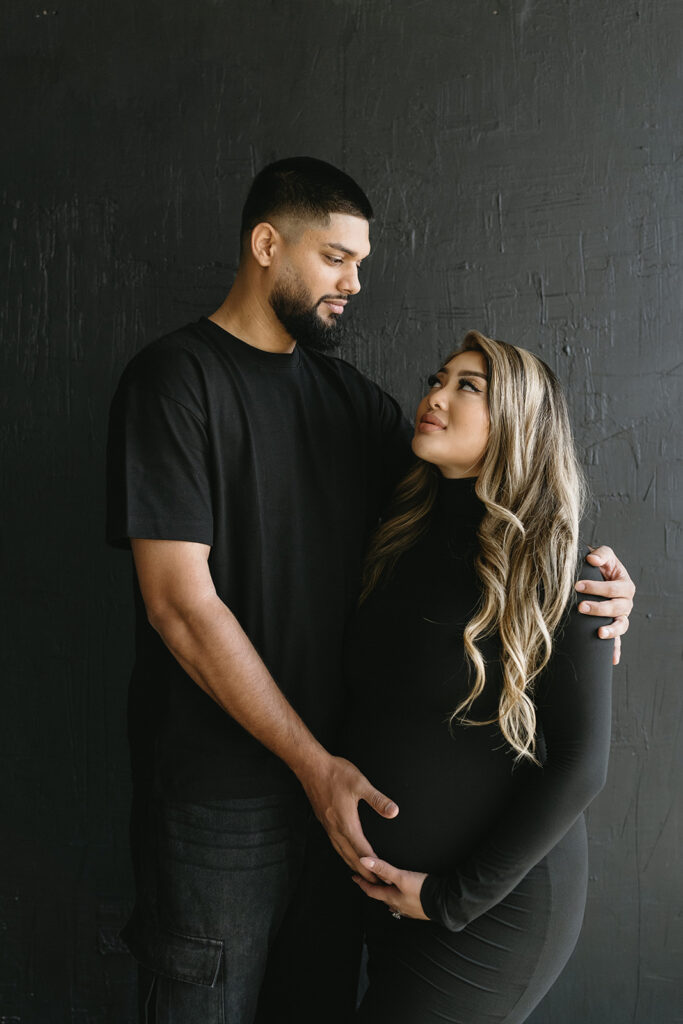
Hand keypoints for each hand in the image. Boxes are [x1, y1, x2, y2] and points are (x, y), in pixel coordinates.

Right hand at [298, 755, 398, 881]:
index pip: (362, 851)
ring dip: (353, 865)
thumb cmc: (336, 774)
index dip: (373, 866)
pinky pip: (335, 844)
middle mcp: (336, 829)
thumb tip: (394, 812)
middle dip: (364, 872)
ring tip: (362, 875)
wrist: (311, 767)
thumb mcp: (361, 784)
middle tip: (375, 885)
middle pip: (351, 857)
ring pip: (341, 852)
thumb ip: (378, 800)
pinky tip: (346, 853)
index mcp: (347, 823)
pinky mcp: (325, 821)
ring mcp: (329, 826)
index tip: (382, 878)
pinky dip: (343, 854)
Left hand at [352, 856, 428, 920]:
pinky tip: (402, 899)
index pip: (371, 890)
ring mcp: (407, 909)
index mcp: (391, 897)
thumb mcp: (401, 876)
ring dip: (386, 895)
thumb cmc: (422, 890)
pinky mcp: (417, 910)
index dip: (362, 883)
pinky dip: (398, 900)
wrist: (444, 903)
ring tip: (383, 890)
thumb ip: (383, 868)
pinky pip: (403, 906)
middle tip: (367, 881)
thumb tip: (364, 861)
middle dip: (373, 889)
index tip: (354, 877)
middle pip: (381, 897)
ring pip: (392, 902)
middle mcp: (397, 905)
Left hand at [575, 545, 634, 665]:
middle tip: (581, 607)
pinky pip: (617, 642)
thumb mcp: (602, 556)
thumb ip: (601, 554)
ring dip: (611, 631)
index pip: (614, 588)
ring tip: (599, 633)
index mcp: (625, 585)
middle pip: (617, 608)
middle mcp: (625, 603)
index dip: (597, 587)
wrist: (593, 578)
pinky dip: (615, 651)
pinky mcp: (613, 629)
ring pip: (621, 626)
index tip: (578, 585)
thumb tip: (591, 559)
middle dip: (599, 608)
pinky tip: (612, 660)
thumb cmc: (598, 566)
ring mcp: (620, 617)